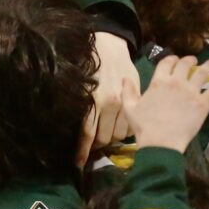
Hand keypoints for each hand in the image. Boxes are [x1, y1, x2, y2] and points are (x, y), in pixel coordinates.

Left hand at [83, 33, 138, 153]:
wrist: (109, 44)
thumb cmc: (87, 63)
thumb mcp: (77, 86)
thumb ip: (78, 109)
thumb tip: (72, 132)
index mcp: (93, 101)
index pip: (88, 134)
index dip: (83, 152)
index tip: (78, 165)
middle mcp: (111, 104)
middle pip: (105, 138)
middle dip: (97, 146)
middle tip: (91, 146)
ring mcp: (126, 102)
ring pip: (120, 134)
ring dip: (111, 139)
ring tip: (104, 136)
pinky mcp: (136, 98)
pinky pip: (131, 124)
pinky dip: (124, 130)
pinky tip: (117, 126)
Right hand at [124, 55, 208, 151]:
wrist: (161, 142)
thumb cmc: (144, 126)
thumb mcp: (130, 108)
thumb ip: (128, 91)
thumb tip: (125, 78)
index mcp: (159, 82)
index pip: (167, 63)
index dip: (172, 59)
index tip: (175, 60)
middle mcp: (176, 82)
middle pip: (186, 64)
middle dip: (190, 60)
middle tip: (193, 61)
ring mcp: (191, 92)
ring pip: (203, 72)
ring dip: (208, 66)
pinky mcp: (203, 103)